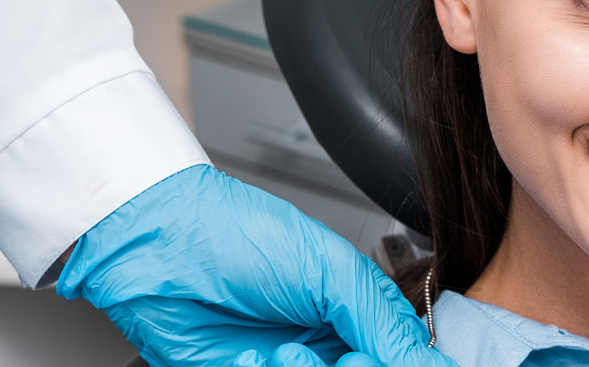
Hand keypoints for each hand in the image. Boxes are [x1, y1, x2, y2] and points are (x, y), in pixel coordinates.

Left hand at [56, 164, 450, 366]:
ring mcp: (285, 365)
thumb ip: (382, 320)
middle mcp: (324, 343)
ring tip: (285, 355)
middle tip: (344, 362)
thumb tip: (430, 362)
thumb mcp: (329, 270)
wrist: (159, 246)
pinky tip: (251, 358)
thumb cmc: (238, 236)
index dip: (399, 363)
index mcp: (354, 309)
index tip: (373, 358)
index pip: (400, 355)